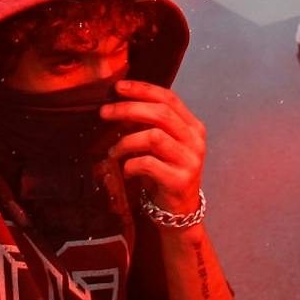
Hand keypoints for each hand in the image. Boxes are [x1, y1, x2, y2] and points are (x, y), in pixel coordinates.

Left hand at [103, 79, 206, 217]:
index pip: (169, 98)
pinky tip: (125, 170)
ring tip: (112, 151)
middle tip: (104, 112)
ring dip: (125, 141)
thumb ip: (149, 125)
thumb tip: (118, 104)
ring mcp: (190, 161)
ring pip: (153, 137)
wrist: (179, 212)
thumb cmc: (165, 173)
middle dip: (128, 109)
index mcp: (192, 126)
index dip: (143, 89)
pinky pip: (148, 164)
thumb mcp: (161, 145)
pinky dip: (130, 164)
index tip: (118, 87)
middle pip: (161, 114)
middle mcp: (195, 141)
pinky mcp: (179, 180)